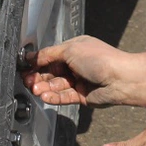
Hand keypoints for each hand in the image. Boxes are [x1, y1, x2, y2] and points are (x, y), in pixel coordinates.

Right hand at [22, 35, 145, 111]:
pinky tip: (45, 97)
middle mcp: (76, 64)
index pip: (50, 56)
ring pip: (56, 86)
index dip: (37, 62)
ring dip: (44, 88)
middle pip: (51, 72)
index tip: (24, 68)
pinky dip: (53, 97)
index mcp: (74, 49)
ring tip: (36, 90)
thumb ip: (48, 55)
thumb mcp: (70, 50)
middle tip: (27, 81)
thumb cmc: (100, 59)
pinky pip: (63, 97)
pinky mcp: (82, 95)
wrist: (121, 79)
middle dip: (38, 77)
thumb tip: (31, 57)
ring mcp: (79, 80)